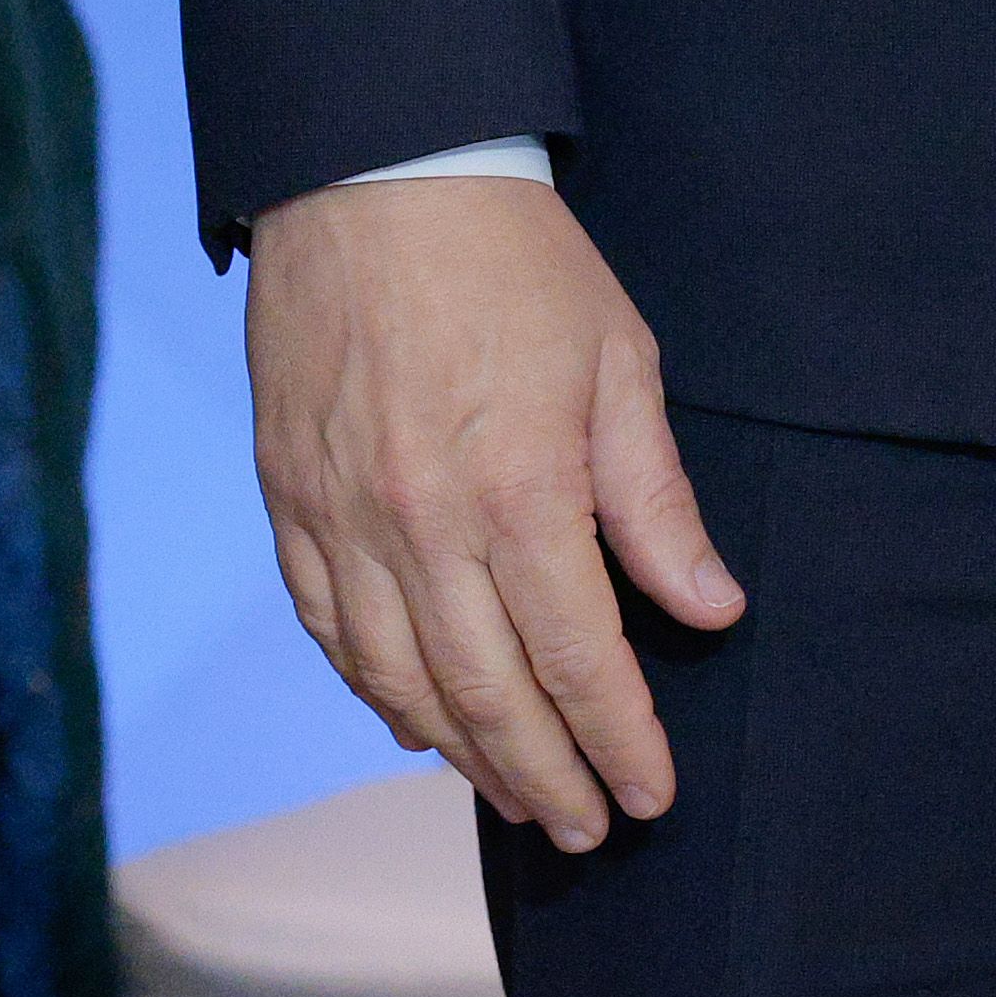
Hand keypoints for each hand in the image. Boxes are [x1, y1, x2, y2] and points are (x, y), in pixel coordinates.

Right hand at [241, 171, 742, 848]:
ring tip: (515, 795)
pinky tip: (411, 721)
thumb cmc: (510, 259)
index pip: (579, 662)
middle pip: (487, 697)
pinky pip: (325, 625)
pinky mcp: (285, 493)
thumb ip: (656, 501)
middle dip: (548, 778)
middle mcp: (420, 523)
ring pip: (397, 681)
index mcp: (519, 492)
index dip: (619, 742)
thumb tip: (710, 610)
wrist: (371, 168)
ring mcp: (341, 514)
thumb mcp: (617, 364)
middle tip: (590, 828)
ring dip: (460, 755)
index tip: (651, 794)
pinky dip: (371, 689)